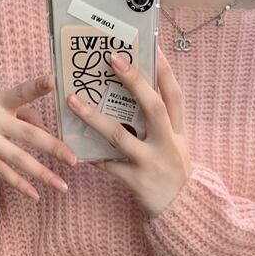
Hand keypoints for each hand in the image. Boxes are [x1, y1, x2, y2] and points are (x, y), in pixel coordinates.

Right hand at [0, 73, 77, 200]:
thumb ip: (25, 113)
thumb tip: (47, 129)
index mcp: (1, 101)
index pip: (21, 92)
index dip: (36, 86)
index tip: (53, 80)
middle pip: (28, 134)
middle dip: (52, 147)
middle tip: (74, 160)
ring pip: (19, 159)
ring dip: (42, 174)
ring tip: (62, 186)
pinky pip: (4, 173)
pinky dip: (20, 185)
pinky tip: (36, 195)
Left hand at [66, 47, 191, 217]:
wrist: (182, 211)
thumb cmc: (173, 172)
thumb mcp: (176, 145)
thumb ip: (161, 123)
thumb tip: (136, 91)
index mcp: (178, 131)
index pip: (174, 94)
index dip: (164, 69)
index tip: (152, 44)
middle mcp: (167, 143)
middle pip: (153, 106)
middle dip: (134, 81)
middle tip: (112, 58)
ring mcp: (151, 162)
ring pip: (121, 135)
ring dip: (94, 117)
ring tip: (72, 100)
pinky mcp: (137, 181)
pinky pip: (109, 165)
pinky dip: (92, 155)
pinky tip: (75, 145)